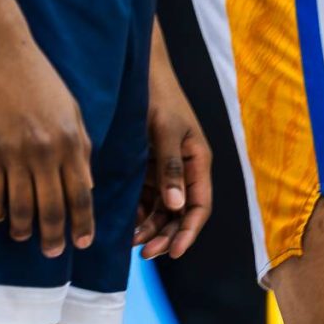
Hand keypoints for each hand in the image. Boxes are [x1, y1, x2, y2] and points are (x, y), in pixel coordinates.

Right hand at [0, 33, 92, 259]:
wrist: (0, 55)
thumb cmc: (41, 80)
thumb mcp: (73, 111)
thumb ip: (82, 148)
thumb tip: (88, 185)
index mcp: (72, 142)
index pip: (82, 194)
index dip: (83, 223)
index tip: (83, 243)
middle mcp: (45, 152)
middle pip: (52, 208)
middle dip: (54, 237)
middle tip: (52, 253)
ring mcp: (14, 153)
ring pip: (21, 206)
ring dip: (24, 228)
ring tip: (25, 238)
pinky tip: (0, 217)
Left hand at [135, 33, 212, 260]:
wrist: (138, 70)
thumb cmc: (157, 95)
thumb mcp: (166, 130)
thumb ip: (170, 167)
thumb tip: (176, 206)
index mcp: (197, 160)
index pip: (199, 206)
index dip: (189, 232)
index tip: (174, 252)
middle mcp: (184, 169)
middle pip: (181, 213)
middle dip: (166, 235)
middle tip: (145, 253)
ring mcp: (165, 169)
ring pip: (162, 209)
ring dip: (150, 227)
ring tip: (130, 241)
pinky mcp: (147, 166)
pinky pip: (145, 197)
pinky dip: (137, 213)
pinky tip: (124, 224)